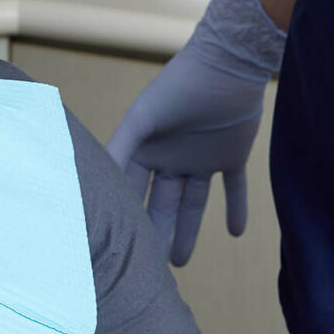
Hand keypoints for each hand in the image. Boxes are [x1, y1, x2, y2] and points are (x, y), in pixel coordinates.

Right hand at [106, 0, 283, 264]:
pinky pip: (234, 188)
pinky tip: (236, 233)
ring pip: (193, 203)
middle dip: (155, 232)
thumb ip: (121, 146)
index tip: (117, 245)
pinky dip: (236, 209)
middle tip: (149, 268)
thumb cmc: (178, 86)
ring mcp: (201, 158)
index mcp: (146, 149)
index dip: (126, 215)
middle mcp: (171, 157)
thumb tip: (96, 177)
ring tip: (181, 262)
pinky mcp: (232, 155)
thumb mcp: (143, 118)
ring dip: (189, 230)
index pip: (132, 188)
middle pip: (161, 203)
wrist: (226, 64)